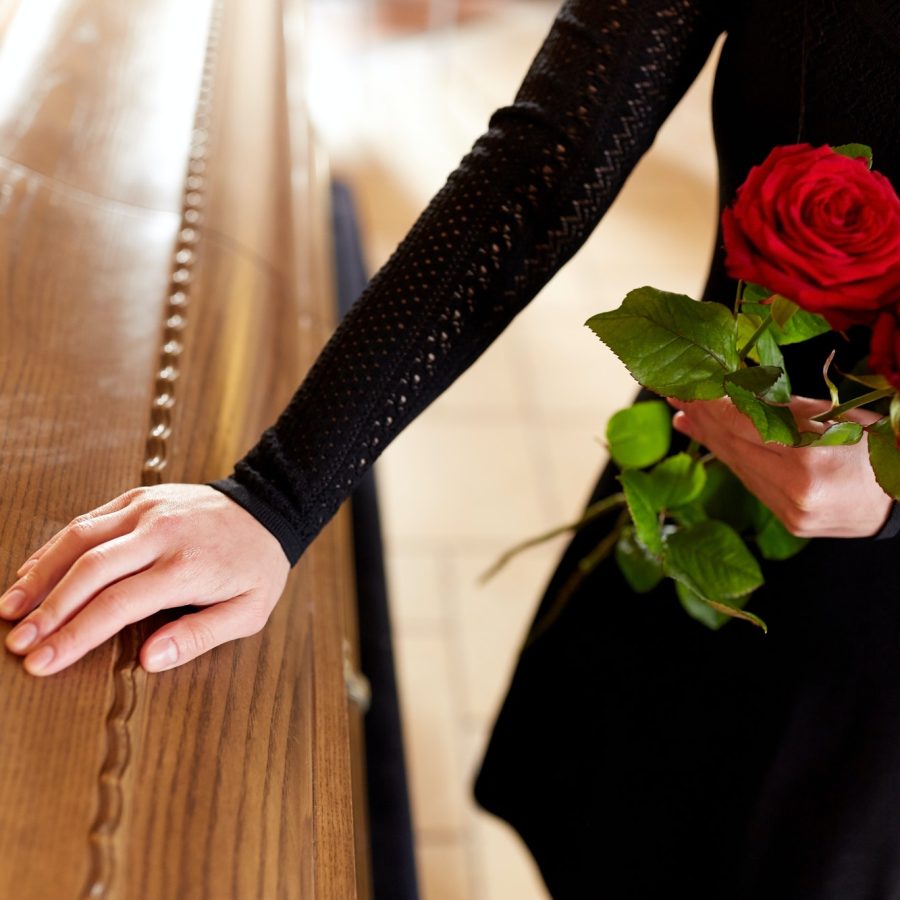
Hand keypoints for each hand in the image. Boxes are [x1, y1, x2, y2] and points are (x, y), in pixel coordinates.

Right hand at [0, 485, 289, 676]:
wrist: (268, 507)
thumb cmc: (256, 567)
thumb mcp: (249, 611)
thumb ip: (200, 636)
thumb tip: (149, 660)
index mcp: (187, 567)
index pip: (118, 604)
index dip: (75, 635)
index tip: (41, 663)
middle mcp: (161, 533)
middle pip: (90, 570)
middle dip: (48, 610)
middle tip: (17, 643)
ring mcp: (146, 510)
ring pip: (79, 538)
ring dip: (40, 574)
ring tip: (9, 609)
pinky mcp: (138, 497)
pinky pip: (87, 520)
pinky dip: (55, 547)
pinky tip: (33, 573)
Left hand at [667, 395, 892, 538]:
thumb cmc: (876, 446)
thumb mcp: (835, 415)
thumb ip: (780, 408)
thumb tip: (727, 394)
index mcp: (812, 455)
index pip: (747, 424)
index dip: (714, 405)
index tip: (689, 386)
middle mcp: (796, 488)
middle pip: (735, 445)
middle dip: (703, 416)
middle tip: (673, 393)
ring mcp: (790, 510)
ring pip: (737, 465)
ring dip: (708, 437)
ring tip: (683, 413)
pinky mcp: (788, 521)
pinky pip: (750, 482)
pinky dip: (728, 457)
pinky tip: (705, 438)